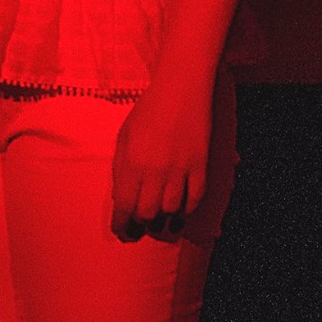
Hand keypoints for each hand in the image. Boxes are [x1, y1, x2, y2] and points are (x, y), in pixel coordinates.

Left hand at [111, 79, 213, 240]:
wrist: (181, 89)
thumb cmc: (147, 111)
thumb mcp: (124, 137)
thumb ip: (120, 168)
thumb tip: (121, 198)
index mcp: (131, 162)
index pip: (124, 205)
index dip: (121, 224)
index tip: (121, 231)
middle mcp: (155, 170)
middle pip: (147, 213)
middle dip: (141, 225)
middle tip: (140, 229)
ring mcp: (180, 169)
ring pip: (171, 210)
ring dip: (164, 221)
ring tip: (160, 223)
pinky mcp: (201, 166)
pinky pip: (194, 198)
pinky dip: (186, 210)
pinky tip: (180, 212)